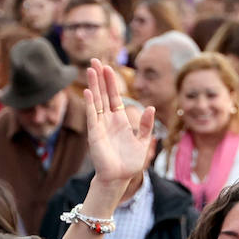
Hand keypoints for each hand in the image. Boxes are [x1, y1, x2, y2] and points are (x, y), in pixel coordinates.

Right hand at [85, 58, 155, 183]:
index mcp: (120, 121)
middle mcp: (108, 120)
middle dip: (100, 78)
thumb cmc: (130, 163)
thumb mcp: (144, 142)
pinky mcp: (95, 134)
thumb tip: (150, 106)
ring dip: (94, 85)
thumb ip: (146, 125)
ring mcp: (100, 126)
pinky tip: (88, 91)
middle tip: (96, 60)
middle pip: (103, 94)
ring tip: (91, 69)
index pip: (114, 97)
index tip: (108, 67)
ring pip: (96, 101)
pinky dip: (90, 103)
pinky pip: (92, 115)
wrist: (120, 178)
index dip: (112, 82)